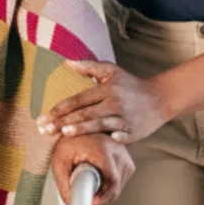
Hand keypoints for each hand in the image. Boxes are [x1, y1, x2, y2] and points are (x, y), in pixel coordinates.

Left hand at [39, 61, 171, 144]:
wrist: (159, 99)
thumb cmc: (131, 85)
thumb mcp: (111, 71)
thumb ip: (88, 67)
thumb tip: (66, 62)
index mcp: (106, 89)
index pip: (78, 100)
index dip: (60, 109)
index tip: (44, 117)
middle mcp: (114, 103)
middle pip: (84, 113)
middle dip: (63, 122)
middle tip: (45, 130)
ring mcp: (124, 118)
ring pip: (99, 124)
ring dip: (81, 129)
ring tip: (64, 134)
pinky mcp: (133, 132)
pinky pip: (120, 136)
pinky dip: (112, 137)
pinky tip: (100, 142)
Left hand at [51, 132, 133, 204]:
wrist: (72, 130)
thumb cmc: (65, 143)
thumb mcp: (60, 164)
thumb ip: (65, 186)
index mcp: (103, 148)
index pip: (111, 182)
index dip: (101, 197)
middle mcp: (117, 149)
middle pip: (116, 185)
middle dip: (101, 197)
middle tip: (86, 198)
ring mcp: (124, 153)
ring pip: (120, 184)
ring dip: (105, 191)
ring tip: (89, 182)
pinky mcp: (126, 158)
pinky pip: (121, 179)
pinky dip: (110, 185)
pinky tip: (97, 177)